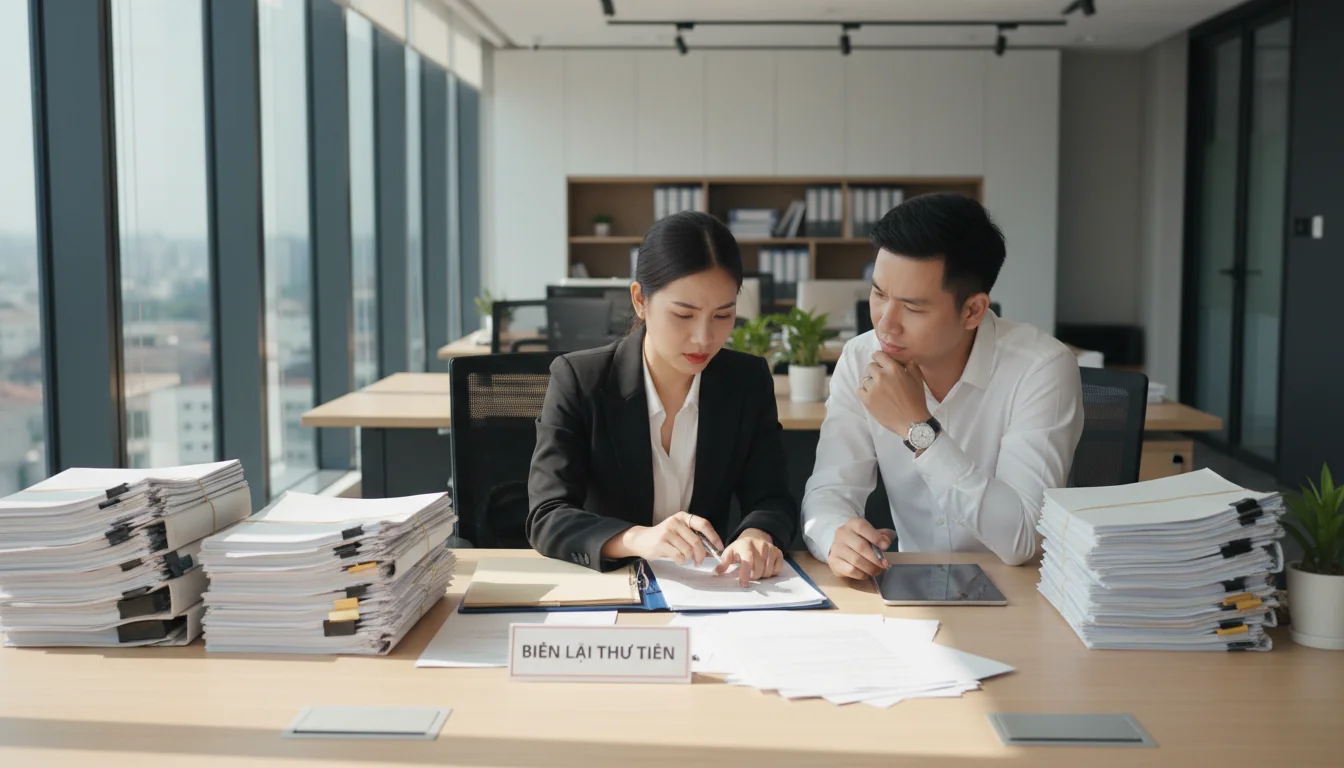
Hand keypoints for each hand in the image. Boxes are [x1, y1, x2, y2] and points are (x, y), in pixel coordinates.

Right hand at [605, 512, 723, 565]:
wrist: (641, 539)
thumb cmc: (664, 537)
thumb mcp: (679, 531)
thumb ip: (693, 536)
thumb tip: (711, 549)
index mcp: (683, 517)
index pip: (703, 524)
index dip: (714, 537)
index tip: (719, 548)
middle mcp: (676, 522)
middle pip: (697, 541)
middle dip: (701, 554)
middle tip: (699, 562)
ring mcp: (668, 532)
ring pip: (688, 550)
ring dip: (689, 559)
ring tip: (684, 558)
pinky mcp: (661, 543)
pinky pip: (679, 556)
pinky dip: (681, 561)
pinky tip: (677, 560)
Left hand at [713, 528, 782, 586]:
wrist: (754, 537)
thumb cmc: (740, 548)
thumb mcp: (729, 552)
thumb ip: (723, 563)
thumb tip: (715, 574)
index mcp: (746, 545)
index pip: (748, 561)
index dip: (745, 574)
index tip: (743, 584)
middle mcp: (760, 545)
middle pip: (759, 569)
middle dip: (753, 576)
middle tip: (749, 575)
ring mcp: (771, 548)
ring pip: (768, 571)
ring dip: (762, 576)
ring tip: (756, 571)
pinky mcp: (778, 552)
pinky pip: (777, 569)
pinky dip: (771, 573)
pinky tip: (765, 568)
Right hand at [826, 517, 895, 579]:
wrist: (841, 547)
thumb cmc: (860, 540)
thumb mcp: (871, 533)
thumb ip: (881, 536)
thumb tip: (886, 541)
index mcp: (853, 524)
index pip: (863, 527)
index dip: (876, 537)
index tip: (886, 546)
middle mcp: (842, 534)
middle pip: (861, 547)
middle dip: (876, 558)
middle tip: (884, 564)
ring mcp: (836, 548)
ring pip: (856, 560)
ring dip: (870, 568)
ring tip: (877, 570)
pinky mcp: (833, 561)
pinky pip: (851, 570)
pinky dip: (862, 574)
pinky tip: (865, 573)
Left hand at [856, 351, 931, 437]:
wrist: (912, 422)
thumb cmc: (916, 400)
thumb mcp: (917, 379)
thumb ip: (910, 365)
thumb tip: (903, 359)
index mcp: (893, 369)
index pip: (878, 355)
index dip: (879, 359)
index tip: (881, 364)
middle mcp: (881, 376)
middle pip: (870, 366)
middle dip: (876, 372)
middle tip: (884, 381)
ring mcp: (872, 388)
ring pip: (866, 379)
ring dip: (872, 384)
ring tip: (882, 393)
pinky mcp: (867, 400)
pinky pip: (860, 390)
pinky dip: (866, 393)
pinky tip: (875, 398)